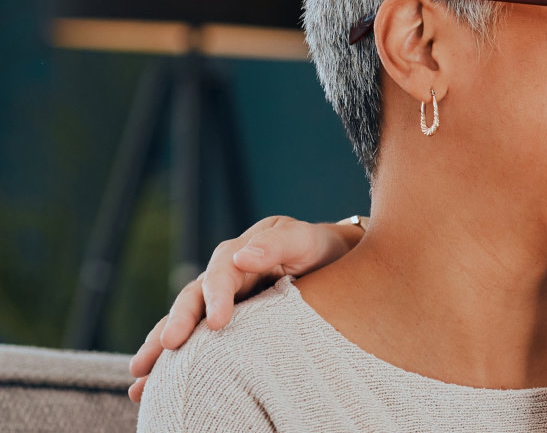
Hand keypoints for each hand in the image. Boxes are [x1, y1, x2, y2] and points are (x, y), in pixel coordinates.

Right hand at [127, 215, 363, 400]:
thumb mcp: (302, 238)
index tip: (218, 322)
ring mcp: (219, 303)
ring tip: (139, 377)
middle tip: (166, 348)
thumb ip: (277, 244)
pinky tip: (150, 387)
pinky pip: (195, 342)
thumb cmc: (315, 249)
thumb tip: (243, 257)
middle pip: (190, 300)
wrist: (328, 261)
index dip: (217, 296)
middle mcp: (221, 280)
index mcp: (238, 256)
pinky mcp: (225, 326)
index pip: (221, 274)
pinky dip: (172, 363)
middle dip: (175, 324)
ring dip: (159, 348)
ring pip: (184, 325)